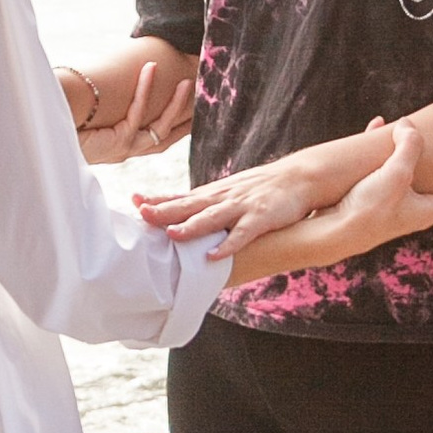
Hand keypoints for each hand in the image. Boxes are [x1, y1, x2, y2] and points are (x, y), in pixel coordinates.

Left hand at [65, 59, 195, 164]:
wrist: (45, 134)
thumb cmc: (67, 120)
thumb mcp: (96, 114)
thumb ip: (114, 103)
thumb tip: (128, 74)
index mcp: (127, 146)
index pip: (161, 136)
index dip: (180, 123)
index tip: (197, 108)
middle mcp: (130, 150)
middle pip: (168, 135)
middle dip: (187, 116)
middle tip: (202, 93)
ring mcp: (126, 149)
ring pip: (160, 127)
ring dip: (175, 104)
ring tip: (187, 82)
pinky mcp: (118, 143)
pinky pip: (137, 113)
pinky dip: (144, 90)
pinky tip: (149, 69)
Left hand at [138, 150, 344, 246]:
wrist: (299, 177)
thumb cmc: (262, 188)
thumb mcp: (230, 191)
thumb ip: (208, 204)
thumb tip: (183, 216)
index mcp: (214, 194)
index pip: (181, 196)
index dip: (159, 199)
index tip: (134, 201)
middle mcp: (223, 198)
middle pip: (190, 205)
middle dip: (165, 210)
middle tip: (141, 214)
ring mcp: (242, 207)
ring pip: (212, 218)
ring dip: (192, 226)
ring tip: (172, 235)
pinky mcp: (261, 218)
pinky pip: (242, 233)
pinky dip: (228, 244)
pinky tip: (214, 255)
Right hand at [285, 116, 432, 262]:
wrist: (332, 233)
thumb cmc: (369, 210)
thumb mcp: (396, 174)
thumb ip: (409, 148)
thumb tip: (411, 126)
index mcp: (429, 210)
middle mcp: (414, 211)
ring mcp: (393, 207)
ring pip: (411, 176)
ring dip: (415, 156)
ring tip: (419, 136)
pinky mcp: (371, 201)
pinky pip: (383, 171)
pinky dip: (384, 151)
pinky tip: (375, 129)